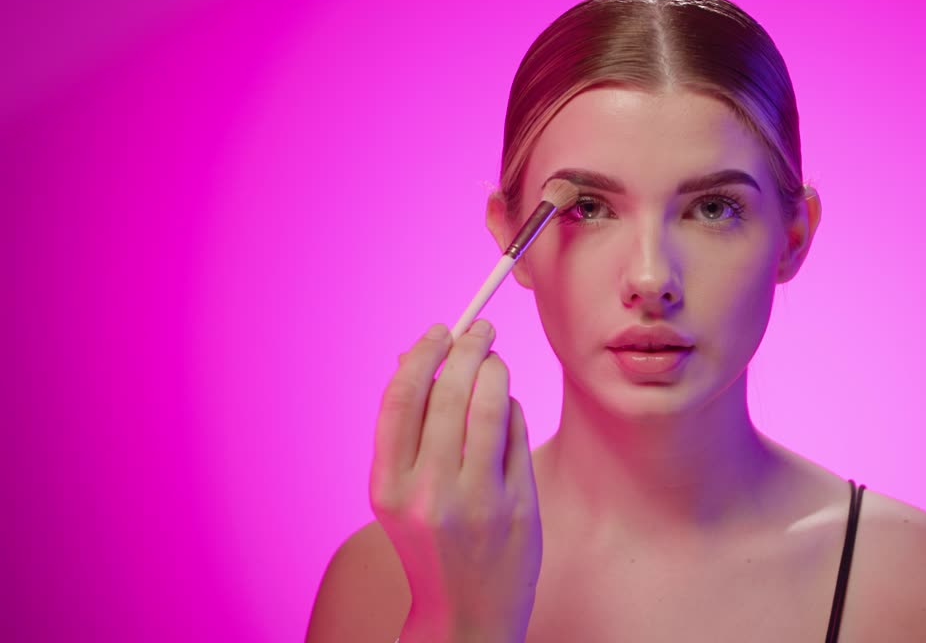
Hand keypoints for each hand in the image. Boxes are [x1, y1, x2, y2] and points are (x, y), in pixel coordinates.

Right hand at [370, 319, 541, 642]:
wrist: (464, 616)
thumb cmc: (430, 541)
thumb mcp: (401, 491)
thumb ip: (407, 429)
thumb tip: (413, 356)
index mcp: (388, 486)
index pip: (401, 398)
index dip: (422, 355)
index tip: (440, 330)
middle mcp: (428, 492)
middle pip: (449, 393)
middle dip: (469, 349)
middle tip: (482, 330)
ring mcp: (476, 501)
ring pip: (491, 406)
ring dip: (496, 371)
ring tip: (496, 360)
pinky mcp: (517, 506)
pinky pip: (517, 434)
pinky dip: (513, 409)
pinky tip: (507, 406)